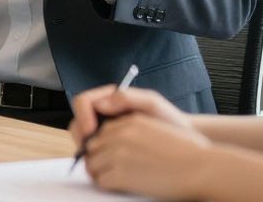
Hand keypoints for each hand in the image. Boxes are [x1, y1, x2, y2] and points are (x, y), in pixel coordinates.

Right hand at [70, 86, 192, 146]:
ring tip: (101, 158)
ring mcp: (105, 131)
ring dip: (87, 148)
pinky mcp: (109, 148)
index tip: (90, 130)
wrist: (183, 138)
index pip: (83, 102)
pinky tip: (108, 164)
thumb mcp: (152, 103)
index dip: (82, 116)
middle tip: (91, 149)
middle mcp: (104, 114)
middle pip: (78, 121)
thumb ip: (127, 97)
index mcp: (110, 99)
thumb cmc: (170, 119)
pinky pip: (94, 151)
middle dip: (81, 135)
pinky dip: (96, 158)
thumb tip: (102, 103)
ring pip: (83, 138)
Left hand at [85, 113, 211, 199]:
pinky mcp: (120, 174)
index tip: (112, 157)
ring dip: (102, 173)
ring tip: (118, 180)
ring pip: (92, 165)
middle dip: (99, 159)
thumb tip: (115, 139)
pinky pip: (100, 181)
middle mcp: (120, 134)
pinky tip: (123, 187)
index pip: (101, 132)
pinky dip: (108, 186)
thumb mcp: (156, 128)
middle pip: (92, 148)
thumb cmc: (186, 153)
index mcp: (130, 121)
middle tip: (113, 171)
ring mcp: (117, 154)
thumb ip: (133, 128)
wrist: (200, 169)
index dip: (104, 146)